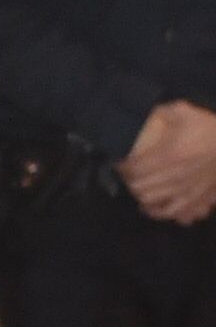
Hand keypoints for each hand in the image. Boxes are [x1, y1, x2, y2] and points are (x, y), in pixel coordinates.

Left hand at [119, 100, 215, 225]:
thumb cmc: (210, 126)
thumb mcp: (183, 111)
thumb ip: (160, 113)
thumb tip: (142, 117)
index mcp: (169, 157)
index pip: (134, 170)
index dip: (122, 167)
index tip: (120, 162)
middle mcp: (176, 178)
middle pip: (140, 189)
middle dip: (130, 183)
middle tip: (129, 175)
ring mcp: (189, 191)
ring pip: (154, 206)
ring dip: (143, 200)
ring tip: (141, 192)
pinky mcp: (202, 199)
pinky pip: (180, 215)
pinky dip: (166, 213)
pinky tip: (159, 207)